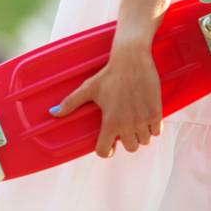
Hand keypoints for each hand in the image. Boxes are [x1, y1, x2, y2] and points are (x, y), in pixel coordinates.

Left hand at [50, 42, 162, 157]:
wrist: (132, 59)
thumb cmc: (109, 74)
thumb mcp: (88, 88)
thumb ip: (71, 102)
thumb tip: (53, 113)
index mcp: (110, 122)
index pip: (104, 151)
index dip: (106, 150)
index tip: (109, 144)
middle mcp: (127, 124)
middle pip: (130, 148)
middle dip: (127, 140)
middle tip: (125, 127)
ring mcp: (143, 119)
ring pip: (144, 141)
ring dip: (140, 134)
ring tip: (136, 122)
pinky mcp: (156, 112)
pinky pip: (157, 131)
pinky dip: (152, 127)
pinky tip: (146, 117)